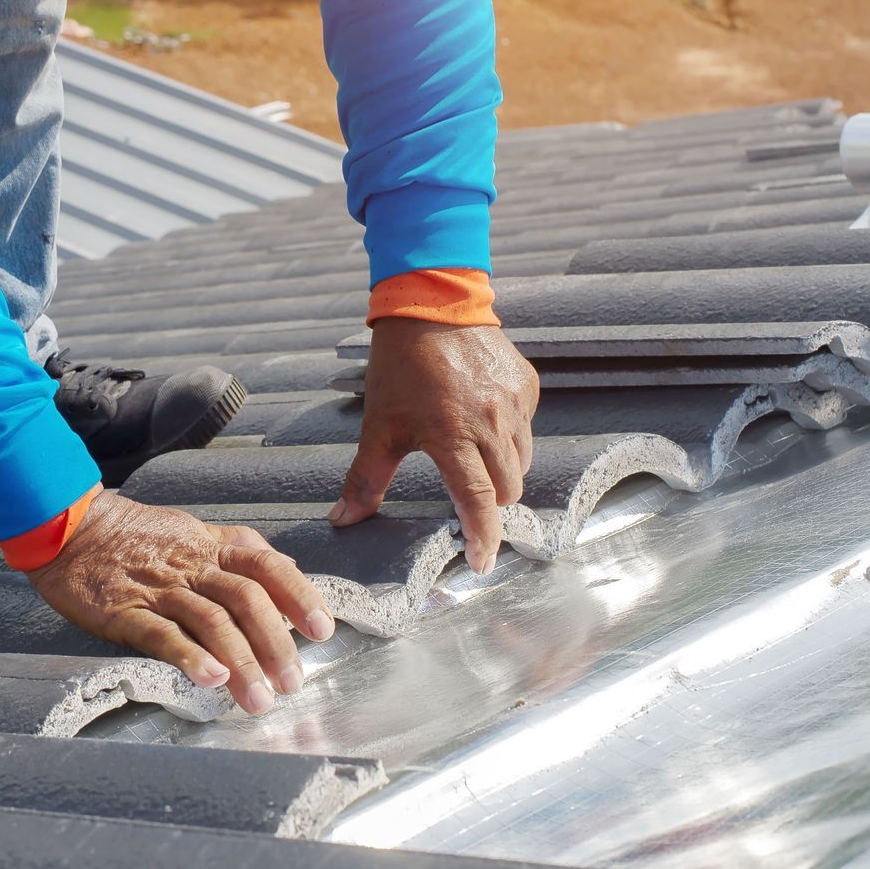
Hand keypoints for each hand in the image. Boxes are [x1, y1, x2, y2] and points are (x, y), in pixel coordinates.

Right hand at [26, 492, 335, 714]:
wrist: (70, 527)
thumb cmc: (134, 535)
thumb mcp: (193, 530)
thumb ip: (238, 549)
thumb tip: (286, 566)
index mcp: (211, 547)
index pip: (267, 566)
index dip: (299, 595)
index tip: (321, 629)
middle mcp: (192, 566)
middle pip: (246, 600)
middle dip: (275, 644)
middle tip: (291, 684)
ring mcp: (159, 589)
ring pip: (211, 621)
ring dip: (241, 662)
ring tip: (258, 699)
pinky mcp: (125, 611)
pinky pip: (162, 634)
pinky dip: (190, 657)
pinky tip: (210, 679)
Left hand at [330, 319, 539, 573]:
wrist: (431, 304)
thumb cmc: (400, 369)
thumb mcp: (379, 426)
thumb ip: (365, 478)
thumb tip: (342, 521)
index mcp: (453, 435)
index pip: (479, 501)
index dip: (484, 537)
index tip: (482, 563)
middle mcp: (492, 422)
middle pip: (507, 488)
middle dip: (490, 505)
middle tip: (468, 504)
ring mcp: (514, 402)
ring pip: (522, 461)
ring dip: (501, 473)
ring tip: (472, 461)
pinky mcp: (527, 385)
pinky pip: (526, 428)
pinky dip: (509, 437)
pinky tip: (483, 423)